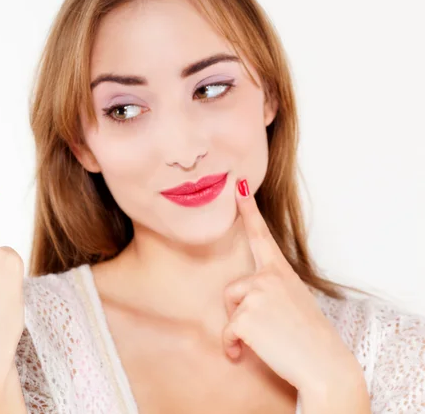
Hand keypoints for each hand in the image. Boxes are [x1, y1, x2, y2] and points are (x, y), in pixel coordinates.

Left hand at [220, 178, 364, 396]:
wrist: (324, 365)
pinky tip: (244, 354)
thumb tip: (248, 295)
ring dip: (240, 330)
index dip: (248, 210)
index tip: (238, 186)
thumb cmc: (309, 336)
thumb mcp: (294, 300)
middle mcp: (267, 277)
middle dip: (240, 312)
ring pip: (231, 311)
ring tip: (265, 340)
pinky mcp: (245, 315)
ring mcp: (256, 294)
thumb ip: (271, 288)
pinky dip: (233, 347)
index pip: (261, 235)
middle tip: (268, 329)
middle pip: (233, 290)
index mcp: (281, 271)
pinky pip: (227, 332)